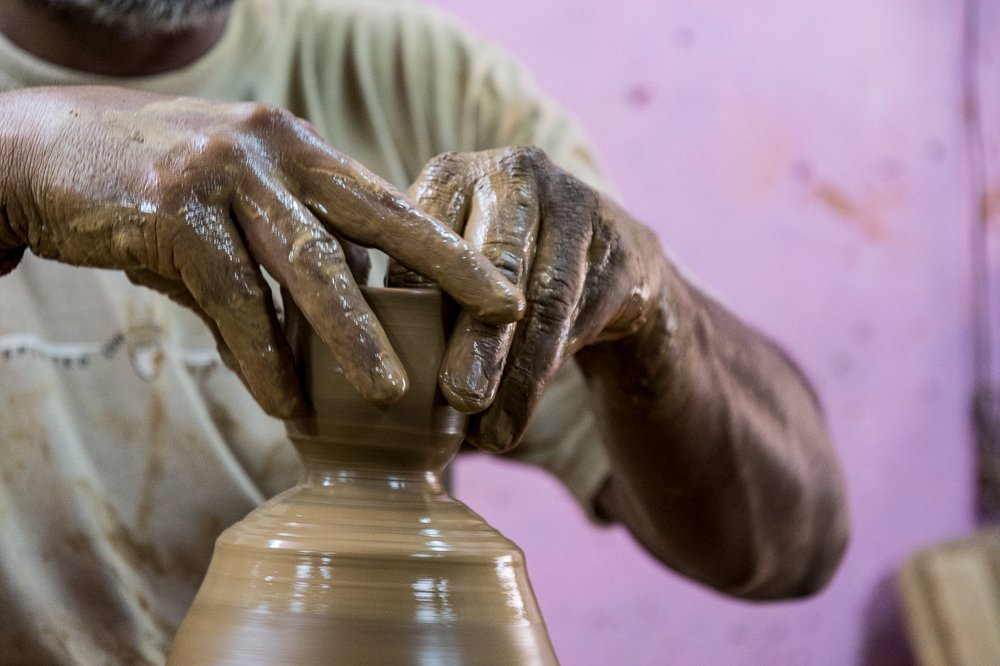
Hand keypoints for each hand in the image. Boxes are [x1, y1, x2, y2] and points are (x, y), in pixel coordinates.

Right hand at [0, 87, 522, 416]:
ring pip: (307, 264)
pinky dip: (259, 355)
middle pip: (376, 218)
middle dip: (446, 269)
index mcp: (299, 148)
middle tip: (503, 315)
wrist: (44, 150)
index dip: (448, 246)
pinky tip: (283, 402)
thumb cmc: (154, 186)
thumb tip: (339, 329)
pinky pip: (231, 299)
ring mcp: (222, 176)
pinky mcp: (172, 213)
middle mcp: (272, 151)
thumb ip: (290, 254)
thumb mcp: (236, 205)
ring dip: (352, 335)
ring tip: (390, 393)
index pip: (389, 201)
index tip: (502, 286)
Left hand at [389, 146, 668, 451]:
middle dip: (473, 336)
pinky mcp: (613, 242)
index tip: (388, 371)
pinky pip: (576, 317)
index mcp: (452, 174)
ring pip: (540, 296)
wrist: (607, 259)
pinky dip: (540, 378)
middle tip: (457, 399)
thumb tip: (354, 380)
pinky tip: (513, 423)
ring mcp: (570, 202)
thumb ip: (414, 303)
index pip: (420, 239)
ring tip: (487, 432)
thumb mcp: (452, 270)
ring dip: (514, 371)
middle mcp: (512, 174)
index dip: (405, 307)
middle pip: (491, 259)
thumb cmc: (502, 275)